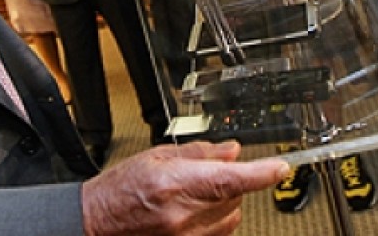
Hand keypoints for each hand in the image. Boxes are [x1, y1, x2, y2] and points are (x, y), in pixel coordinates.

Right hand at [82, 141, 287, 235]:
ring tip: (197, 193)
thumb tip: (230, 150)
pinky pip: (220, 234)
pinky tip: (197, 211)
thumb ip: (198, 153)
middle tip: (207, 172)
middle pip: (234, 196)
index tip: (280, 167)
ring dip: (226, 202)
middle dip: (230, 180)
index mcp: (176, 184)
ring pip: (232, 217)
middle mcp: (185, 215)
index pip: (231, 179)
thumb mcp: (155, 156)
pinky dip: (218, 220)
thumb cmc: (119, 191)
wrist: (96, 223)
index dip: (261, 173)